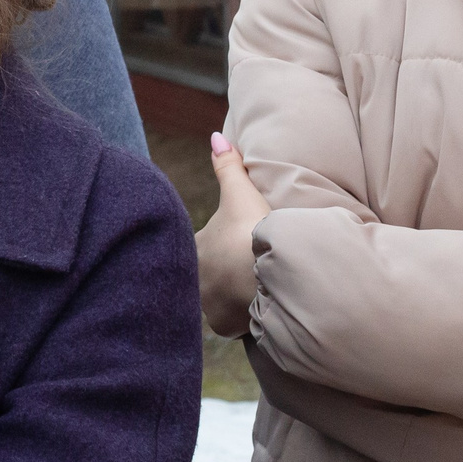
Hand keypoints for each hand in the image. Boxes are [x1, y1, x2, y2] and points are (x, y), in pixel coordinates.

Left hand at [197, 132, 272, 337]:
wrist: (270, 276)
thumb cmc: (251, 230)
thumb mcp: (240, 193)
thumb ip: (228, 166)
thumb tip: (215, 136)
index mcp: (193, 247)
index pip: (199, 244)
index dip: (217, 242)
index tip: (234, 241)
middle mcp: (192, 277)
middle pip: (205, 272)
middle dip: (219, 270)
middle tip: (241, 265)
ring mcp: (206, 304)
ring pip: (215, 297)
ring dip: (229, 294)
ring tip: (249, 288)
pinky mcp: (223, 325)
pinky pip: (229, 321)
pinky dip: (240, 316)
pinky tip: (253, 309)